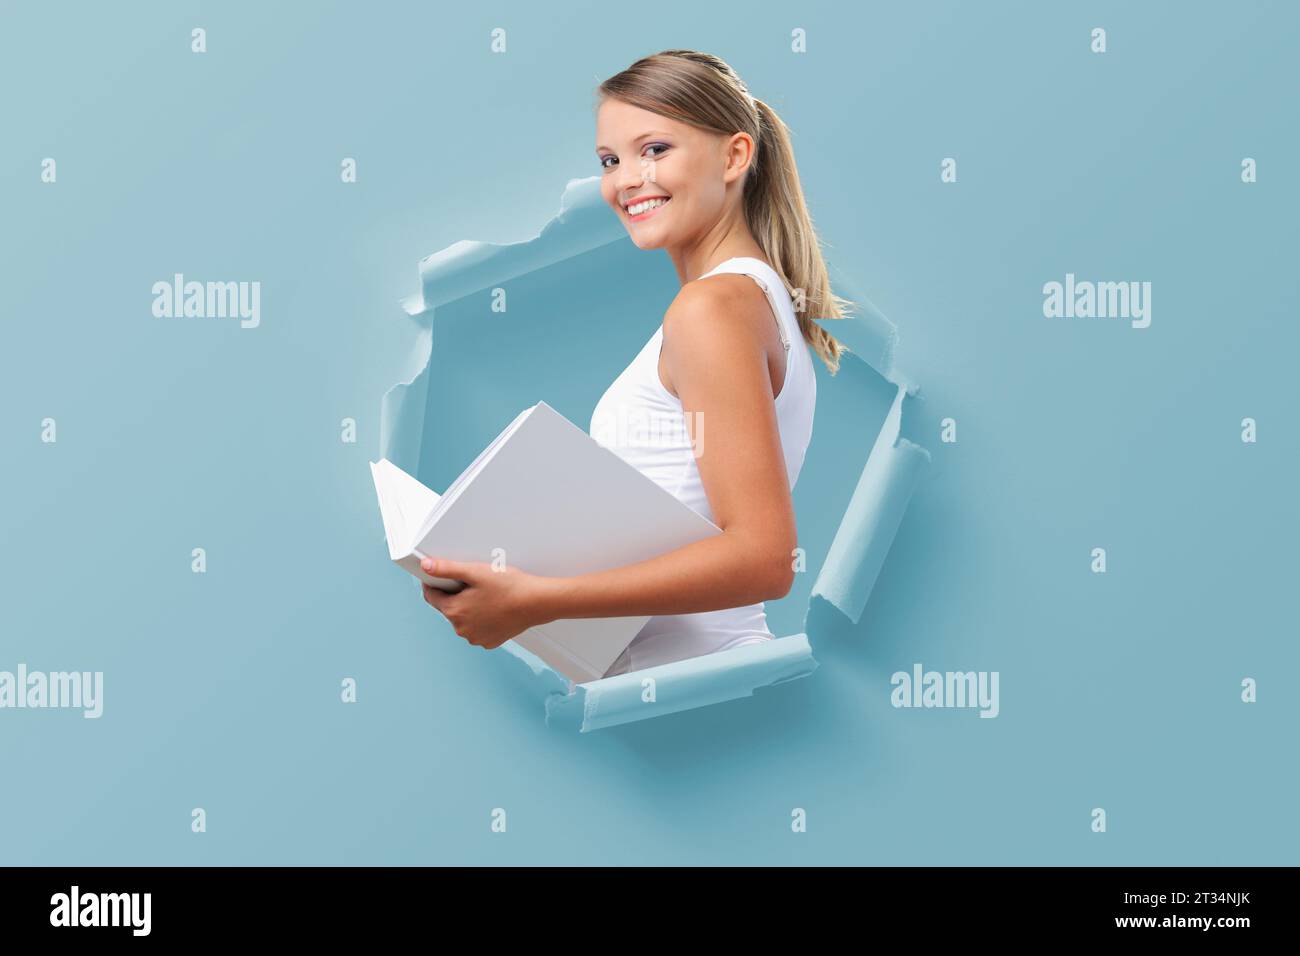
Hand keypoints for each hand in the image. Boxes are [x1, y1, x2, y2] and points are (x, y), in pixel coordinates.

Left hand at [419, 557, 551, 649]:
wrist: (536, 602)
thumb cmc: (509, 586)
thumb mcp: (475, 572)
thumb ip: (447, 569)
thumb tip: (426, 566)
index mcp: (454, 611)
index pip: (431, 597)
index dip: (434, 583)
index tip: (443, 576)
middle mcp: (461, 629)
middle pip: (448, 608)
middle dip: (456, 595)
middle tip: (474, 583)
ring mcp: (476, 638)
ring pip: (463, 619)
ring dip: (469, 608)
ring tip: (487, 595)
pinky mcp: (489, 641)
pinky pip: (477, 628)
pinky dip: (482, 619)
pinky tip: (494, 608)